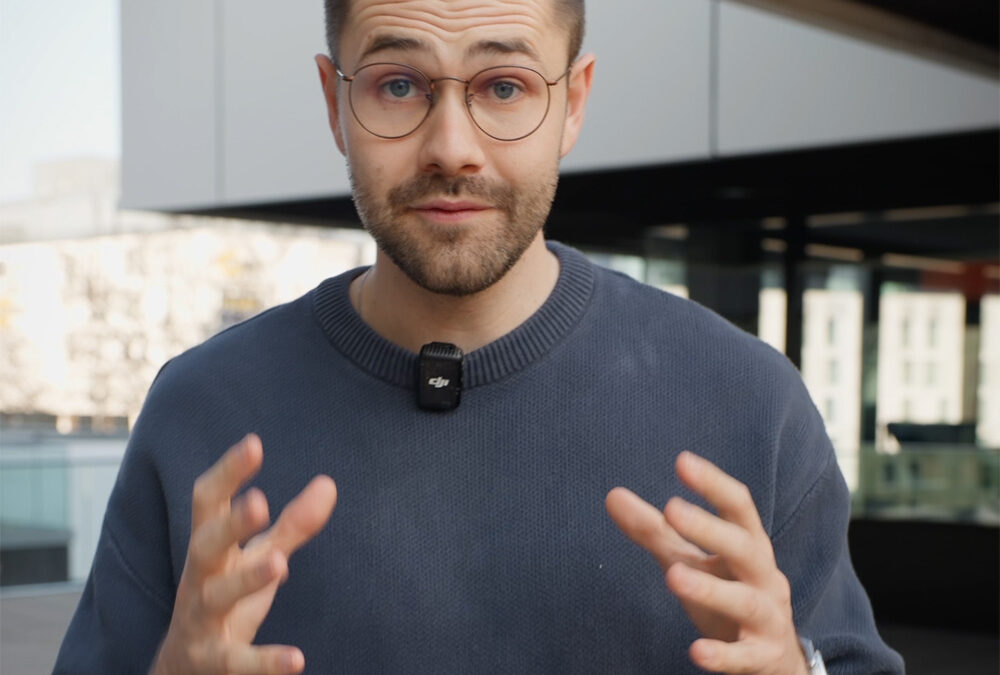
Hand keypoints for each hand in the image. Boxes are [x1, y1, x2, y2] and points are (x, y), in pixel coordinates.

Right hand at [152, 434, 336, 674]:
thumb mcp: (256, 559)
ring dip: (246, 580)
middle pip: (205, 545)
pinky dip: (265, 662)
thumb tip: (329, 483)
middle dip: (230, 524)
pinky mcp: (211, 661)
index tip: (254, 443)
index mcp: (209, 547)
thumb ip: (292, 525)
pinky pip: (235, 661)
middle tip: (260, 502)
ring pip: (216, 597)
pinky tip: (297, 660)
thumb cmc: (224, 600)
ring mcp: (200, 621)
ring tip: (280, 564)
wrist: (182, 671)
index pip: (209, 502)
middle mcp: (198, 578)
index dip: (228, 473)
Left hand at [605, 451, 807, 674]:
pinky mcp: (764, 657)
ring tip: (672, 575)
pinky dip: (723, 655)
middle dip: (710, 528)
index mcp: (749, 546)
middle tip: (670, 508)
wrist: (776, 660)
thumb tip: (612, 495)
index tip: (682, 461)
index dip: (713, 483)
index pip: (738, 507)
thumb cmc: (729, 595)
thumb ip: (656, 531)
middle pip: (744, 547)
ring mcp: (768, 618)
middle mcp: (764, 577)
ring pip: (745, 600)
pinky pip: (745, 657)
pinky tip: (695, 651)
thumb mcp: (693, 561)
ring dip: (711, 588)